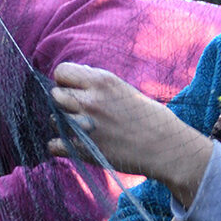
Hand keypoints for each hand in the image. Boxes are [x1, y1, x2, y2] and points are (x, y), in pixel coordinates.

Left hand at [47, 62, 209, 196]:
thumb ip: (99, 83)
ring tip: (82, 128)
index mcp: (101, 82)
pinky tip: (73, 144)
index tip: (75, 88)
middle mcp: (90, 101)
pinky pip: (54, 144)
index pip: (61, 71)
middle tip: (80, 110)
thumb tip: (78, 73)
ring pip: (54, 119)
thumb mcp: (125, 90)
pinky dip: (59, 146)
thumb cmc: (151, 118)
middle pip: (55, 95)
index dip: (65, 80)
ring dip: (63, 123)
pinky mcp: (84, 149)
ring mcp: (85, 125)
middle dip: (64, 102)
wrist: (167, 148)